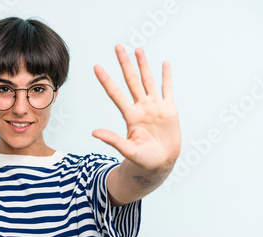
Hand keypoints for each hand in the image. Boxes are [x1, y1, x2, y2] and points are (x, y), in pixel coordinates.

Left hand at [92, 45, 180, 171]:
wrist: (160, 164)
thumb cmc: (142, 160)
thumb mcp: (127, 150)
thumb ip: (112, 140)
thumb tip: (93, 133)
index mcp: (130, 116)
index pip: (115, 93)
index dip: (106, 80)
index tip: (96, 67)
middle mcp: (141, 107)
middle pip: (131, 81)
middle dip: (125, 64)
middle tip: (118, 47)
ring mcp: (155, 107)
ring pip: (148, 81)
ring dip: (143, 65)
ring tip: (138, 49)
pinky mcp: (169, 110)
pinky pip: (167, 90)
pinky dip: (166, 77)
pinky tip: (164, 64)